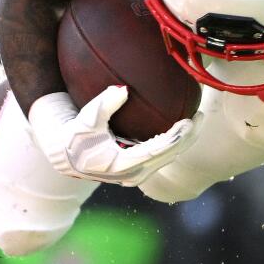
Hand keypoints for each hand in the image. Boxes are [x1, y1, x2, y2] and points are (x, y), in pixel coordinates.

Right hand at [25, 89, 193, 184]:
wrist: (62, 155)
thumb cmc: (72, 136)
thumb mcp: (84, 119)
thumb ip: (103, 105)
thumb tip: (122, 90)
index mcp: (122, 165)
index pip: (158, 151)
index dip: (177, 137)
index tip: (189, 121)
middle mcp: (132, 174)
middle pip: (169, 157)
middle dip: (188, 138)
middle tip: (200, 116)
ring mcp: (135, 173)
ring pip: (167, 158)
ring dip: (183, 140)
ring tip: (195, 120)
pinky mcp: (135, 168)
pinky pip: (161, 155)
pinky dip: (172, 142)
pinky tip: (180, 126)